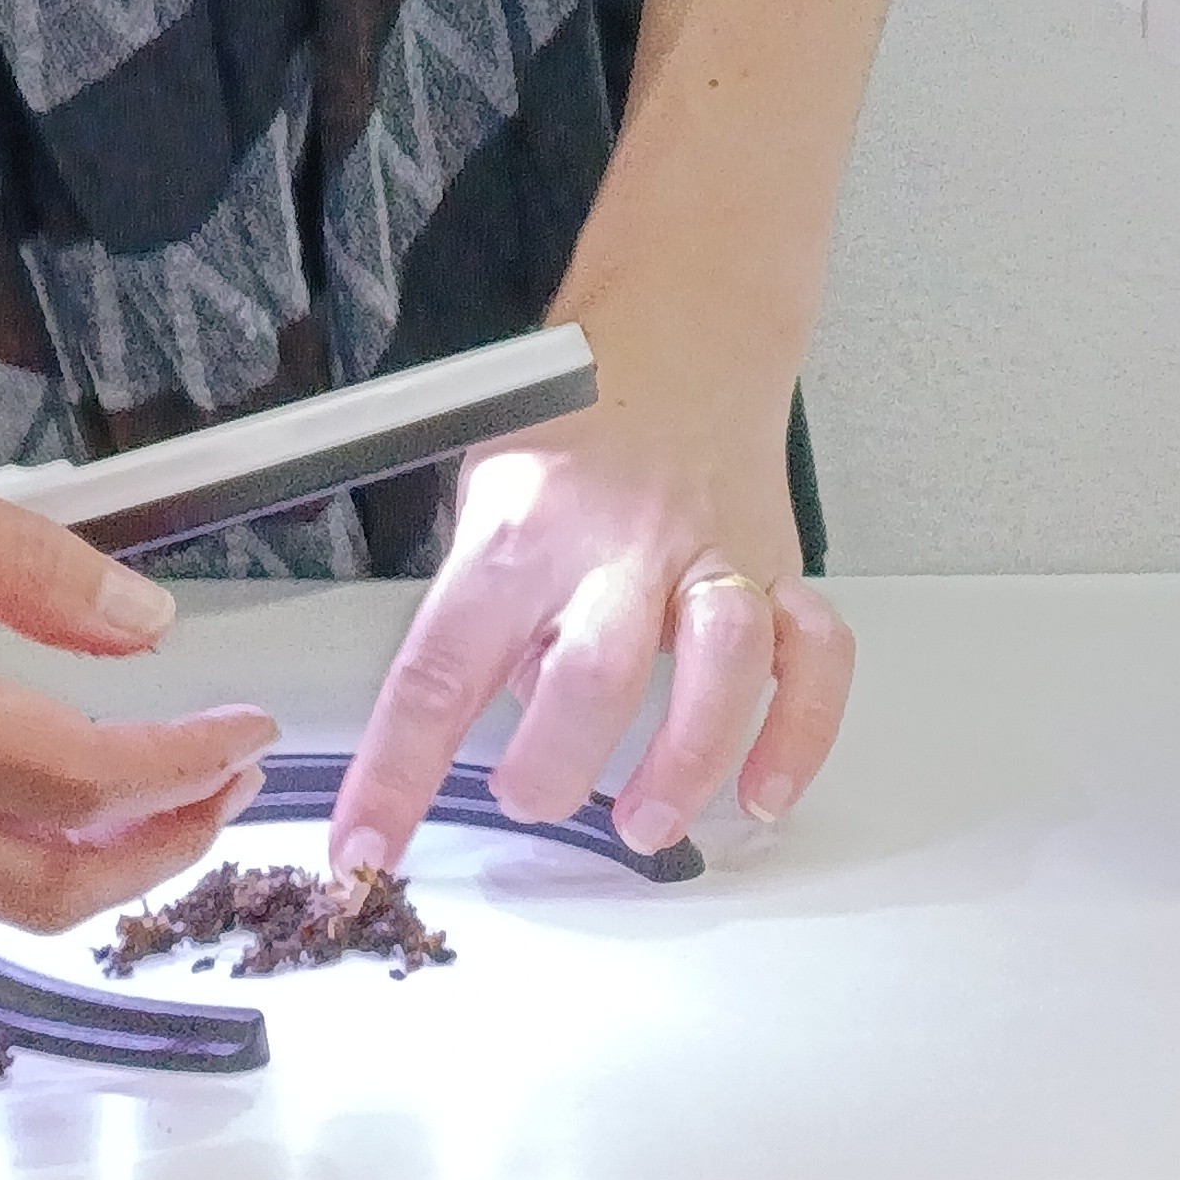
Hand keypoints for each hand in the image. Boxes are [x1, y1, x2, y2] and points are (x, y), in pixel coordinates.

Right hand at [0, 347, 276, 923]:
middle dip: (157, 851)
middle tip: (220, 784)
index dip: (183, 767)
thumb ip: (24, 563)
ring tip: (147, 791)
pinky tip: (26, 790)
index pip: (73, 778)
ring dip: (77, 862)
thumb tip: (137, 619)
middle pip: (35, 884)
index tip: (243, 731)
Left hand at [328, 378, 852, 875]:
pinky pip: (814, 656)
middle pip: (593, 673)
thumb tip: (503, 719)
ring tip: (651, 822)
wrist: (683, 327)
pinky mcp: (778, 566)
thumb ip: (487, 611)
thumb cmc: (574, 423)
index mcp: (521, 533)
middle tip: (531, 799)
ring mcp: (709, 555)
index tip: (365, 852)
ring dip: (686, 760)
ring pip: (719, 662)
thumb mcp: (486, 494)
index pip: (439, 671)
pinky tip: (763, 792)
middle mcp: (619, 544)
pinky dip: (800, 732)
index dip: (394, 774)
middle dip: (555, 768)